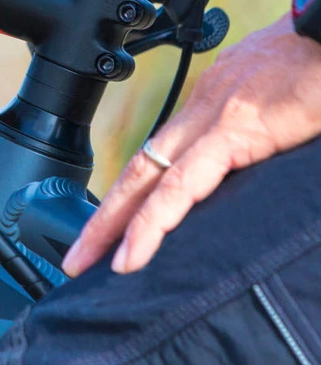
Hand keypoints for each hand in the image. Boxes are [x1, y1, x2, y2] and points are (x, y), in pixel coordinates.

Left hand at [61, 15, 320, 276]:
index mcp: (216, 101)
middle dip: (105, 214)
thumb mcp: (288, 101)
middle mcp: (203, 107)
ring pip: (147, 178)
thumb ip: (267, 132)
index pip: (163, 153)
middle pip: (140, 168)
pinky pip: (182, 185)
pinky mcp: (234, 133)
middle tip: (77, 254)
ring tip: (89, 262)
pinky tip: (133, 253)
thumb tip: (267, 154)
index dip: (136, 191)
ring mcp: (213, 118)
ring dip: (113, 224)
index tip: (116, 223)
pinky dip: (153, 222)